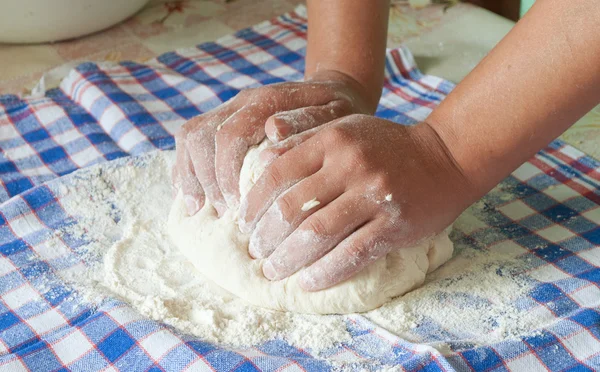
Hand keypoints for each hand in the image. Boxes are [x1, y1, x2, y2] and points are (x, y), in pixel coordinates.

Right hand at [171, 70, 372, 215]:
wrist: (334, 92)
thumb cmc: (338, 114)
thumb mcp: (336, 117)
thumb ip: (308, 122)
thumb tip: (274, 129)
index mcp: (266, 101)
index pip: (230, 135)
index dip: (227, 174)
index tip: (237, 207)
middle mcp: (241, 102)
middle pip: (201, 135)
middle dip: (206, 179)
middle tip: (223, 213)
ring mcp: (229, 110)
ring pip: (190, 135)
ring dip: (191, 175)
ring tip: (198, 209)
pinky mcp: (223, 121)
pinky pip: (191, 140)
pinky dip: (186, 168)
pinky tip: (192, 197)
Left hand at [239, 115, 476, 290]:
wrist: (446, 157)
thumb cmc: (387, 146)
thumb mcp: (345, 129)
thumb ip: (304, 141)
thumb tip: (260, 163)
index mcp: (332, 139)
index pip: (277, 173)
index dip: (253, 203)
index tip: (243, 223)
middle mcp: (350, 164)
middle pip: (292, 207)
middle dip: (266, 236)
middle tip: (255, 252)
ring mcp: (374, 195)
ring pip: (317, 233)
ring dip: (288, 258)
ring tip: (273, 271)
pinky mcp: (395, 224)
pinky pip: (352, 254)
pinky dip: (326, 272)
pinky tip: (307, 282)